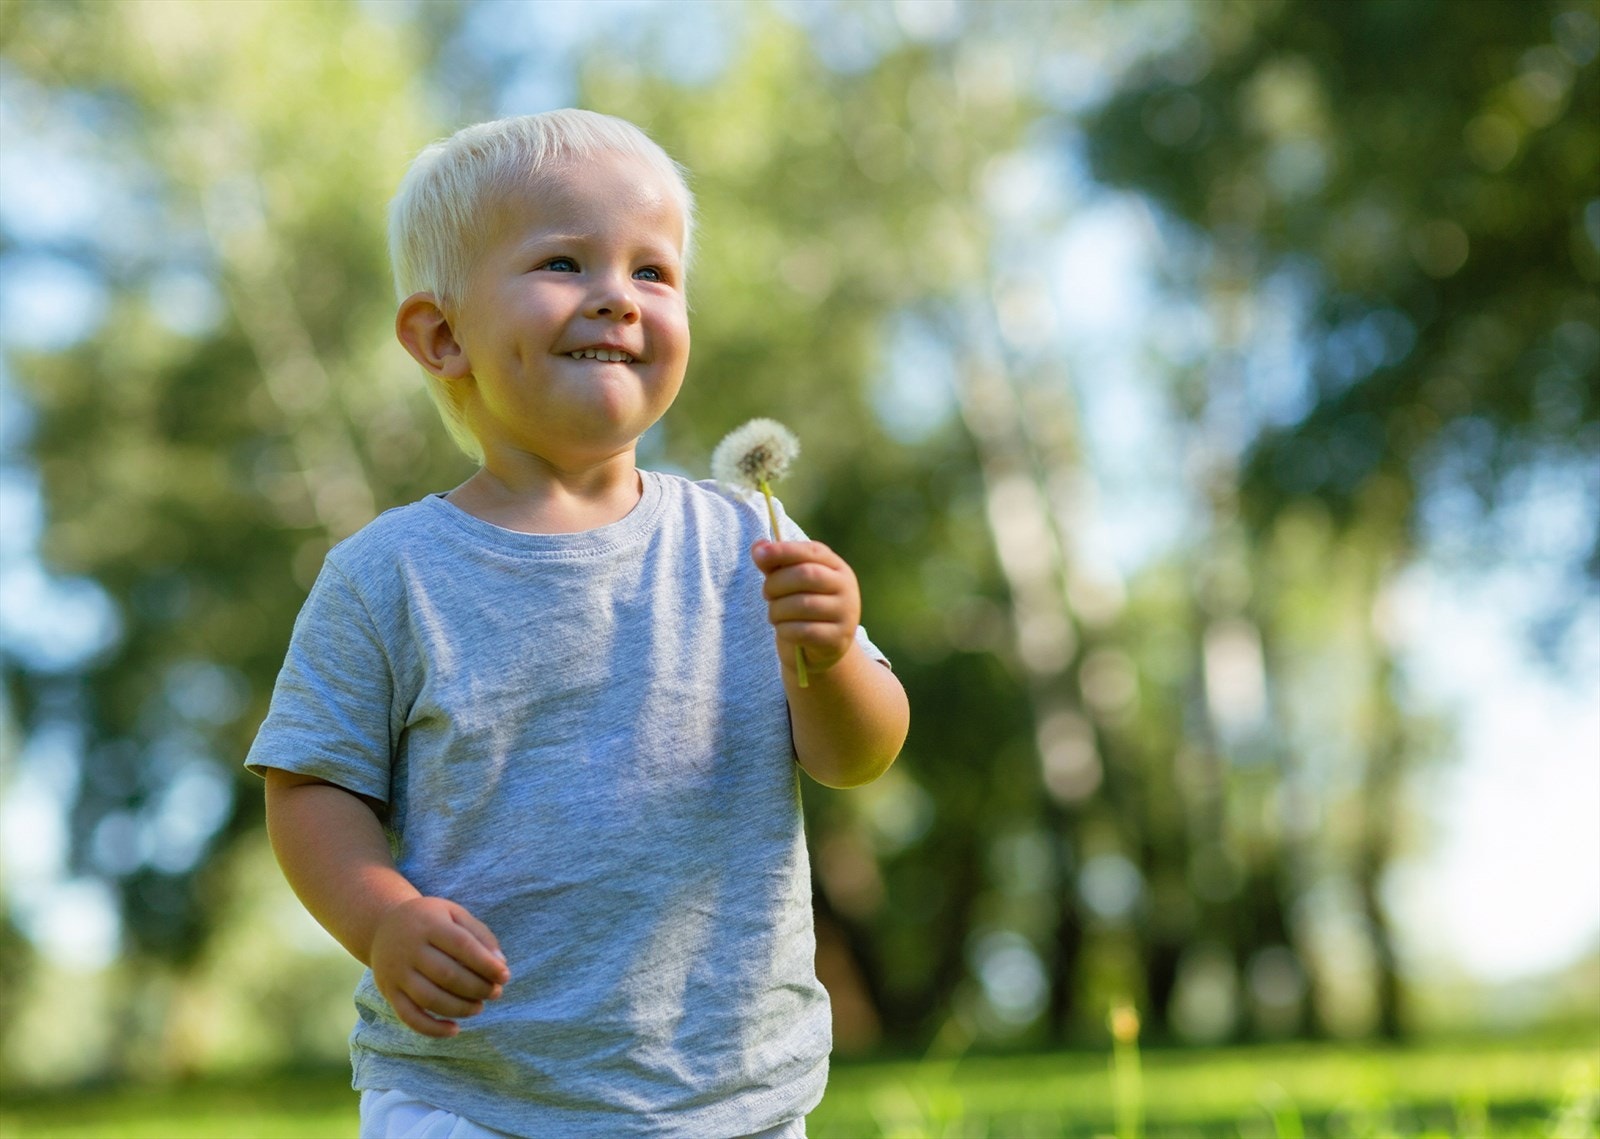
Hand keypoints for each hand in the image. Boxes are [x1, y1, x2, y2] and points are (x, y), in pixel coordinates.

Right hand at [369, 896, 510, 1037]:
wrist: (382, 925)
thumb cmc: (430, 920)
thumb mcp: (454, 914)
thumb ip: (480, 935)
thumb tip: (500, 965)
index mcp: (429, 925)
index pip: (462, 945)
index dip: (486, 964)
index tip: (505, 975)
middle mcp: (409, 949)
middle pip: (447, 975)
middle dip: (477, 988)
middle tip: (495, 993)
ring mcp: (396, 972)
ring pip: (430, 998)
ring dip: (460, 1008)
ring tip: (479, 1007)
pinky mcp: (389, 992)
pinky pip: (409, 1017)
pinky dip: (432, 1029)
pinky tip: (455, 1030)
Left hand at [752, 539, 860, 678]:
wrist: (819, 651)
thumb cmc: (801, 609)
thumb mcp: (789, 584)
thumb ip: (775, 564)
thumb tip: (758, 547)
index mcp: (836, 567)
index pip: (812, 552)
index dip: (784, 551)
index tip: (759, 555)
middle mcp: (846, 588)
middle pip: (807, 575)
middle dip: (777, 583)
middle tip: (766, 594)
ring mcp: (846, 614)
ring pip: (804, 604)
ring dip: (778, 610)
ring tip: (773, 615)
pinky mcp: (838, 639)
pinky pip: (805, 631)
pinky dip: (785, 630)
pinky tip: (783, 630)